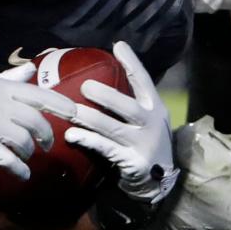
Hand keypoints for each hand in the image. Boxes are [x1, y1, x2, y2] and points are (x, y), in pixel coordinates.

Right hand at [0, 63, 76, 179]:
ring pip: (25, 142)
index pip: (39, 95)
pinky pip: (9, 160)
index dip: (60, 104)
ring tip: (26, 156)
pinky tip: (23, 174)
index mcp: (2, 89)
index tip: (75, 113)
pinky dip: (19, 169)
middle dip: (47, 135)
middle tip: (48, 145)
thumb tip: (31, 69)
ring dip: (29, 152)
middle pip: (37, 122)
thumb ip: (9, 78)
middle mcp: (1, 105)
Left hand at [65, 41, 178, 203]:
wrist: (158, 184)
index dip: (132, 64)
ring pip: (113, 128)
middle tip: (85, 86)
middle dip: (107, 96)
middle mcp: (151, 124)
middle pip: (129, 107)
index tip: (118, 46)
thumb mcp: (146, 121)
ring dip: (91, 119)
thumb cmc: (144, 144)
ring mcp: (143, 145)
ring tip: (72, 110)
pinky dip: (88, 140)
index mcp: (155, 109)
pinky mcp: (132, 163)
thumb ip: (130, 103)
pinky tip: (72, 135)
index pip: (144, 82)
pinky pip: (106, 149)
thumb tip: (101, 79)